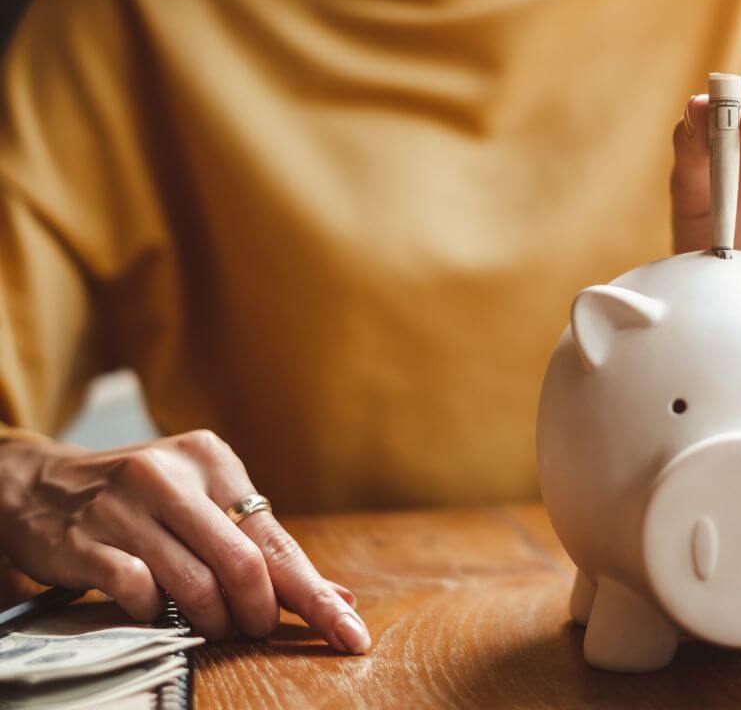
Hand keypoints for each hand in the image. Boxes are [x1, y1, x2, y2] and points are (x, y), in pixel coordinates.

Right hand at [0, 432, 370, 651]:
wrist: (41, 484)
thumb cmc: (142, 500)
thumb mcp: (205, 501)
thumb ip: (265, 546)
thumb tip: (339, 594)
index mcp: (212, 461)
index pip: (276, 538)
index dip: (315, 593)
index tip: (348, 631)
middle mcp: (170, 476)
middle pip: (243, 562)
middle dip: (261, 611)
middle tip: (258, 629)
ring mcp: (124, 507)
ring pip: (196, 583)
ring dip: (215, 622)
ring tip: (216, 626)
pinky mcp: (85, 540)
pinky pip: (137, 592)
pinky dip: (156, 614)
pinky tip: (155, 609)